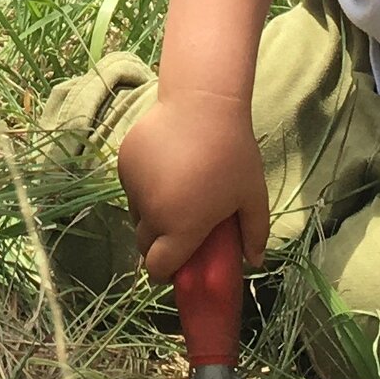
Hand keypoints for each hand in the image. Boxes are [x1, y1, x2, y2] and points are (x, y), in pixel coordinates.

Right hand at [116, 88, 272, 281]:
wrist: (201, 104)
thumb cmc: (232, 153)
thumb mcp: (252, 196)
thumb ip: (254, 233)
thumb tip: (255, 262)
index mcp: (181, 228)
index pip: (159, 267)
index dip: (166, 273)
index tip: (177, 267)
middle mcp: (152, 212)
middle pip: (144, 244)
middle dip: (158, 246)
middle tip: (179, 231)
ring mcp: (134, 187)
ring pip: (137, 214)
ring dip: (151, 215)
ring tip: (175, 194)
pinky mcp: (124, 164)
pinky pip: (131, 188)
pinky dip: (144, 188)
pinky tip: (164, 169)